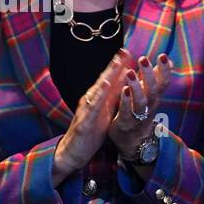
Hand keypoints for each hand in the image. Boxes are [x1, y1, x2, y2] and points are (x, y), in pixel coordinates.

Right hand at [54, 51, 127, 177]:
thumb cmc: (91, 131)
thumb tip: (123, 83)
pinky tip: (105, 87)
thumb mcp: (105, 112)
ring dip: (106, 78)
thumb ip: (112, 97)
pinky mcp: (84, 123)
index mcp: (98, 99)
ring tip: (116, 66)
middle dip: (114, 66)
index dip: (119, 66)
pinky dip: (99, 97)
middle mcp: (91, 100)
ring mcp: (86, 110)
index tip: (129, 52)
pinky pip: (92, 108)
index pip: (109, 80)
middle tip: (124, 51)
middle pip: (103, 80)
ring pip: (97, 91)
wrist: (74, 151)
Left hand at [108, 50, 171, 158]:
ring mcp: (139, 115)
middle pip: (153, 90)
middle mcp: (150, 106)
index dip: (164, 70)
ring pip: (141, 101)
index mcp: (154, 97)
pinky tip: (123, 90)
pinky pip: (127, 112)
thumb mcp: (151, 94)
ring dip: (136, 87)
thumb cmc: (141, 112)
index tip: (163, 56)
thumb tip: (169, 60)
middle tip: (143, 59)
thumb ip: (157, 77)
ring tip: (130, 72)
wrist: (133, 141)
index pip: (163, 82)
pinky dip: (126, 101)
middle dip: (149, 74)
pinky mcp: (126, 123)